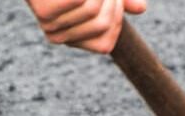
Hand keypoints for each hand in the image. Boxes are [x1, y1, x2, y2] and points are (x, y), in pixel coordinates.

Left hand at [26, 0, 146, 54]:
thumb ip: (119, 1)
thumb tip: (141, 9)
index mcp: (72, 37)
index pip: (106, 43)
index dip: (116, 17)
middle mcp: (58, 37)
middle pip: (103, 24)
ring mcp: (49, 25)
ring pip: (93, 10)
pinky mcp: (43, 13)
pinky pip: (79, 0)